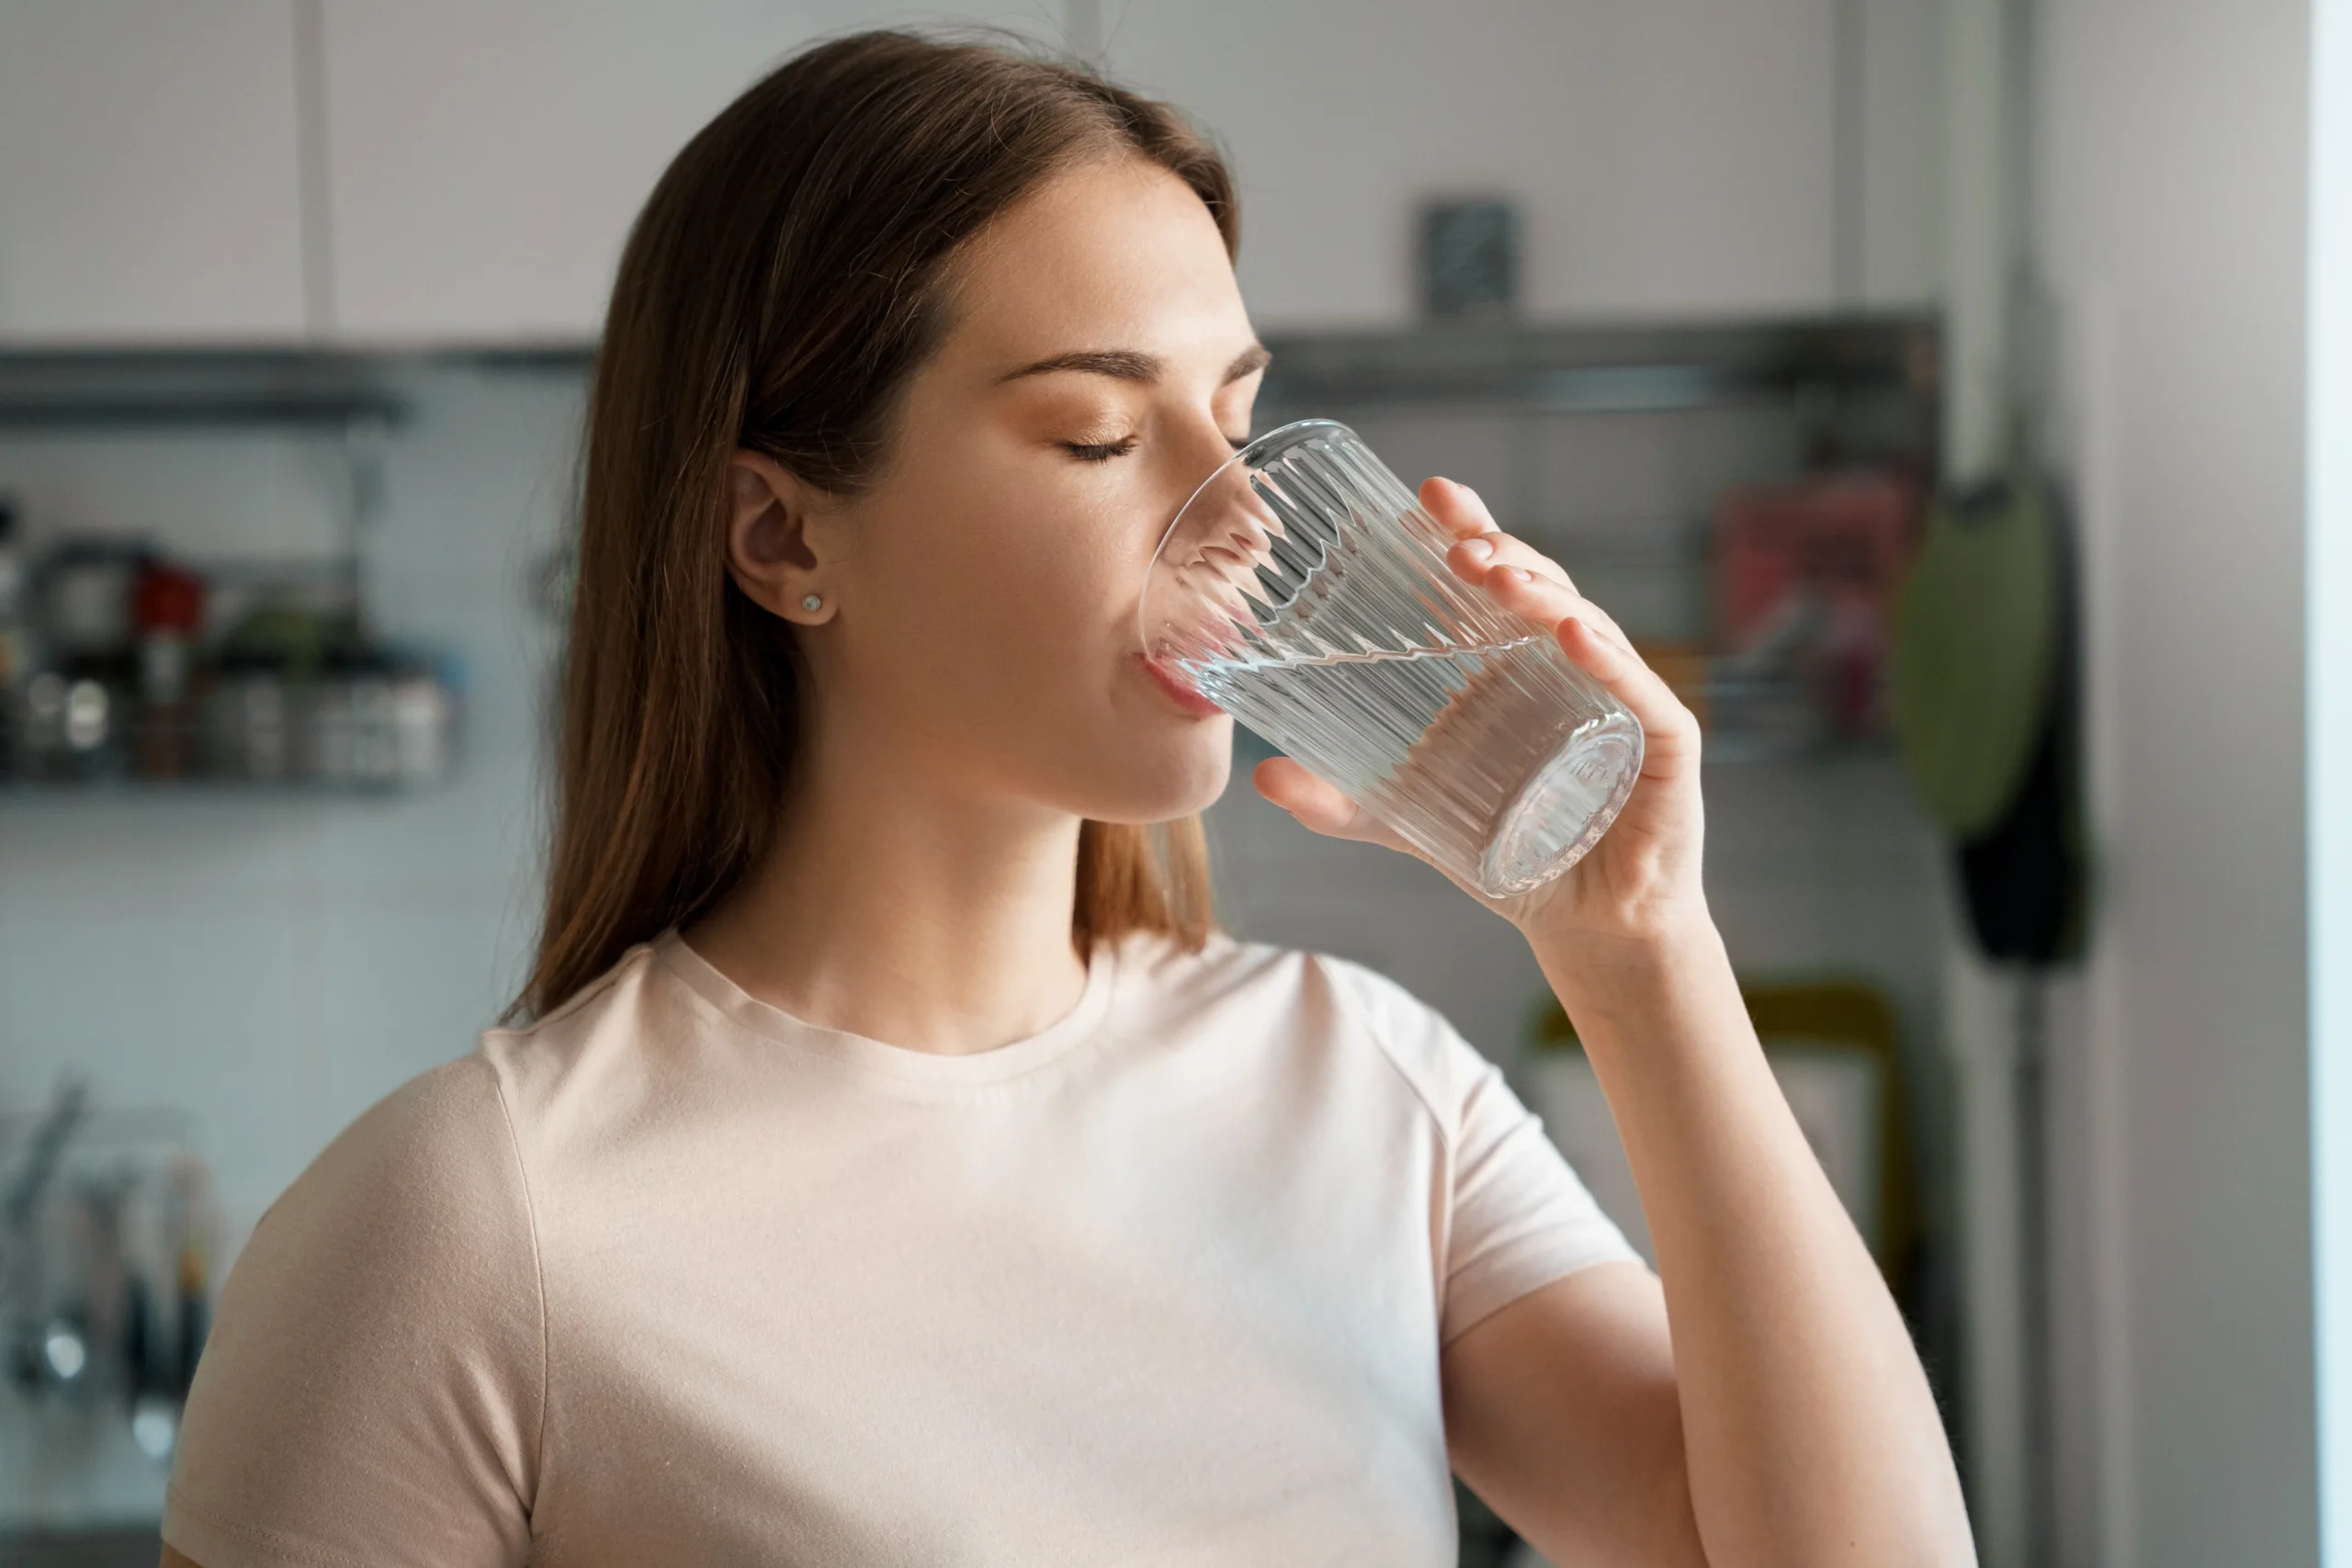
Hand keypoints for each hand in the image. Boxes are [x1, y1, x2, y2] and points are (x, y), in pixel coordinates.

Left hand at [1253, 476, 1708, 950]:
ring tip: (1499, 574)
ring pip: (1589, 627)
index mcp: (1517, 666)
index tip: (1426, 497)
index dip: (1468, 533)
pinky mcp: (1665, 748)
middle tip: (1455, 538)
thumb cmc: (1512, 855)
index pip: (1495, 581)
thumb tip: (1263, 778)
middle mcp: (1573, 668)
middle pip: (1540, 588)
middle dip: (1501, 552)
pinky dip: (1610, 661)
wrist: (1588, 926)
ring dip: (1544, 595)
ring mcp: (1623, 699)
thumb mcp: (1409, 822)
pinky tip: (1574, 635)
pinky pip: (1639, 694)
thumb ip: (1341, 802)